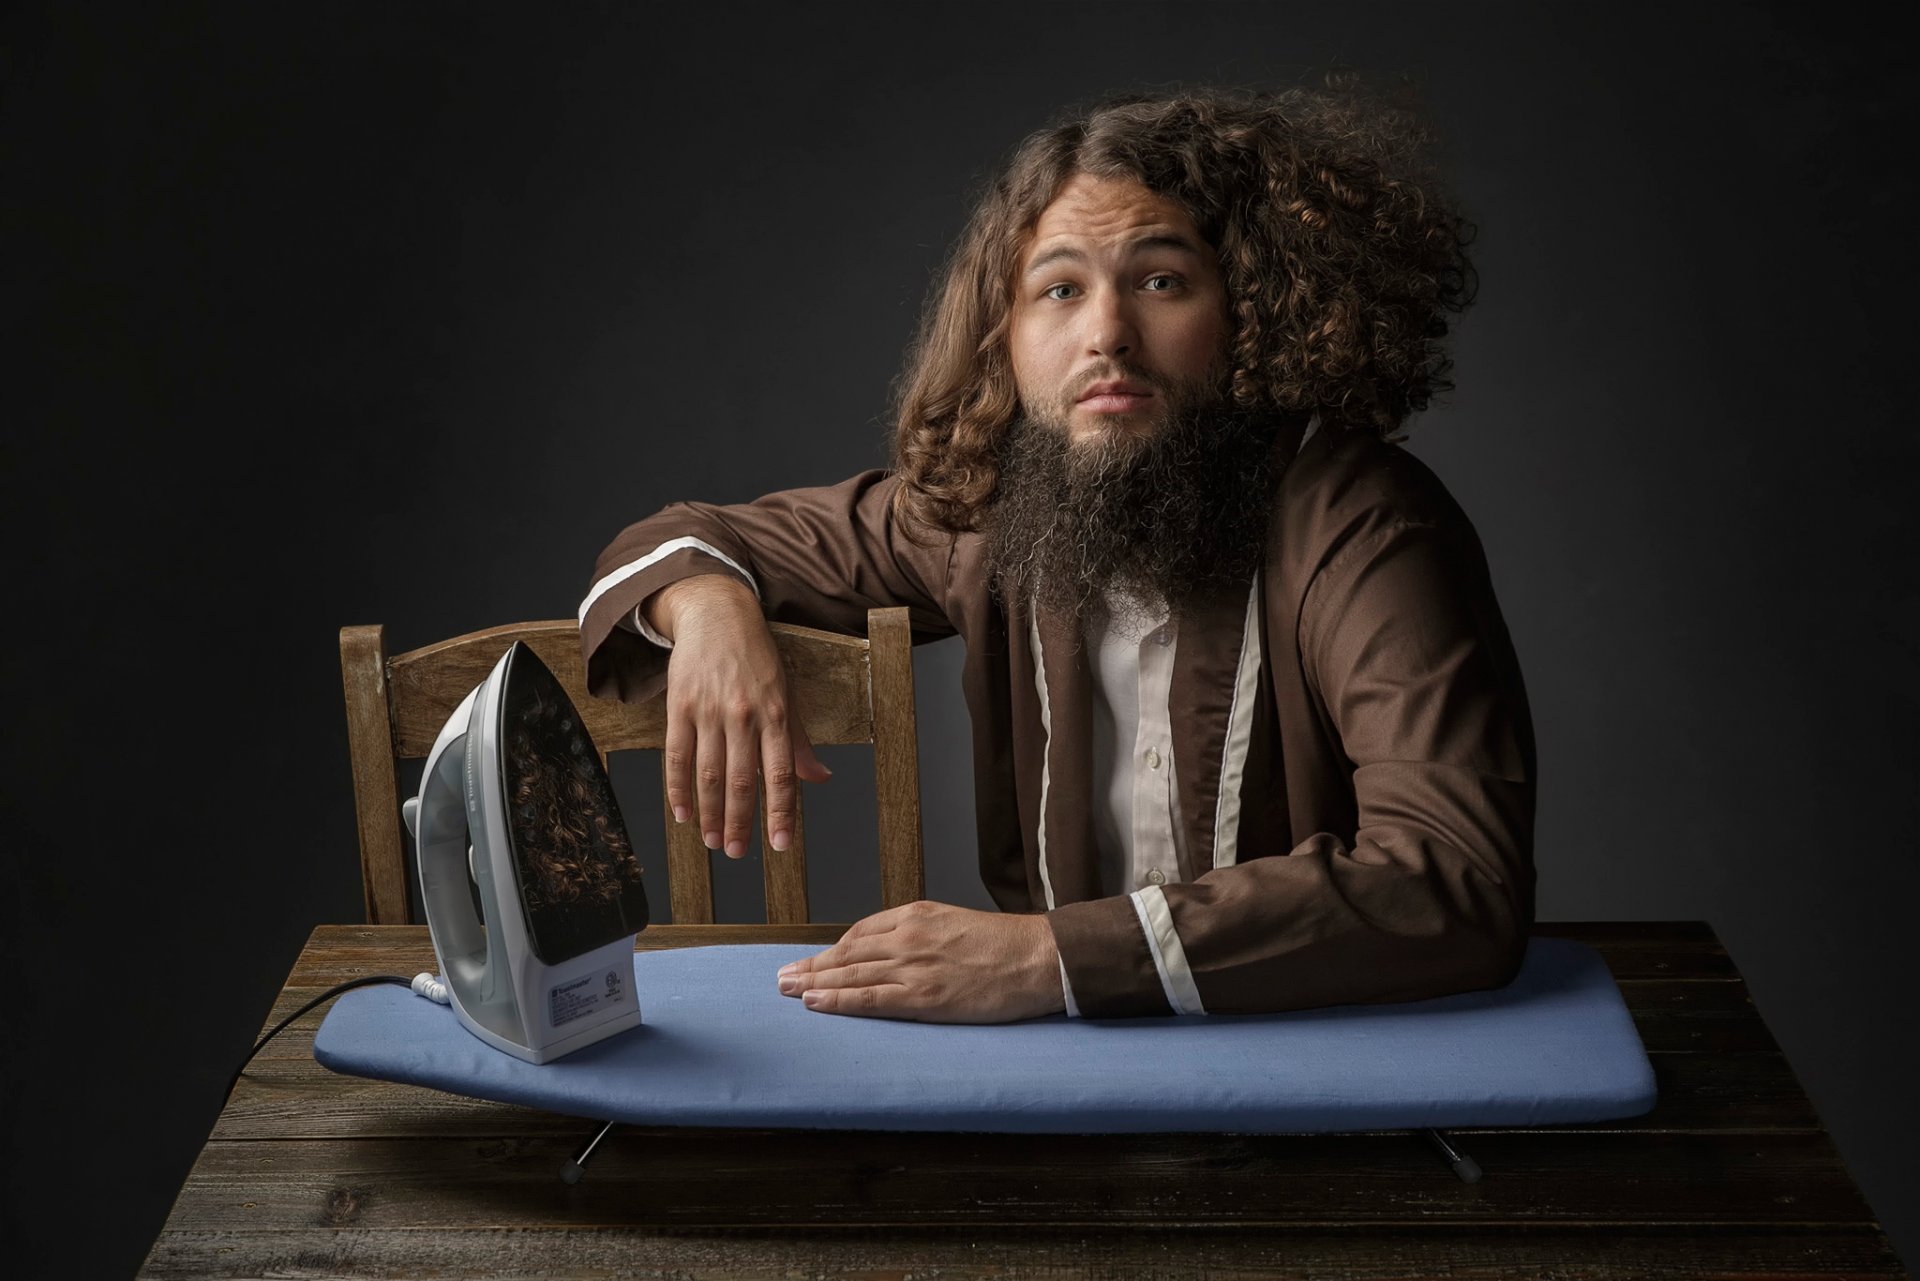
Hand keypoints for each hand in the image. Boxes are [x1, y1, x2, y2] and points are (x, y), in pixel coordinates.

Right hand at [646, 575, 830, 858]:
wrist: (718, 614)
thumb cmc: (758, 659)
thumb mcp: (787, 694)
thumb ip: (798, 741)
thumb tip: (820, 778)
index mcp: (778, 713)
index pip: (781, 774)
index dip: (781, 813)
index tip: (780, 845)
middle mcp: (744, 714)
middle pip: (742, 781)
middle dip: (740, 823)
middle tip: (737, 852)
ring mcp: (709, 710)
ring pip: (709, 774)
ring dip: (710, 813)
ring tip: (713, 841)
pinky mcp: (679, 705)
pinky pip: (677, 755)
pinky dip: (678, 788)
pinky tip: (683, 813)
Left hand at [775, 901, 1066, 1022]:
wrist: (1037, 958)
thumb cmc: (1004, 943)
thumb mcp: (955, 922)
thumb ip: (922, 933)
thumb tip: (893, 950)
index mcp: (917, 915)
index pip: (860, 932)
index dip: (831, 950)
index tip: (812, 961)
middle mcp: (907, 937)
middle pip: (846, 953)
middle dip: (810, 966)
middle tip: (781, 977)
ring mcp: (913, 967)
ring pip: (850, 975)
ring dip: (813, 982)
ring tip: (786, 991)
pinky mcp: (923, 997)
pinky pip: (870, 999)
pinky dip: (838, 1000)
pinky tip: (815, 1002)